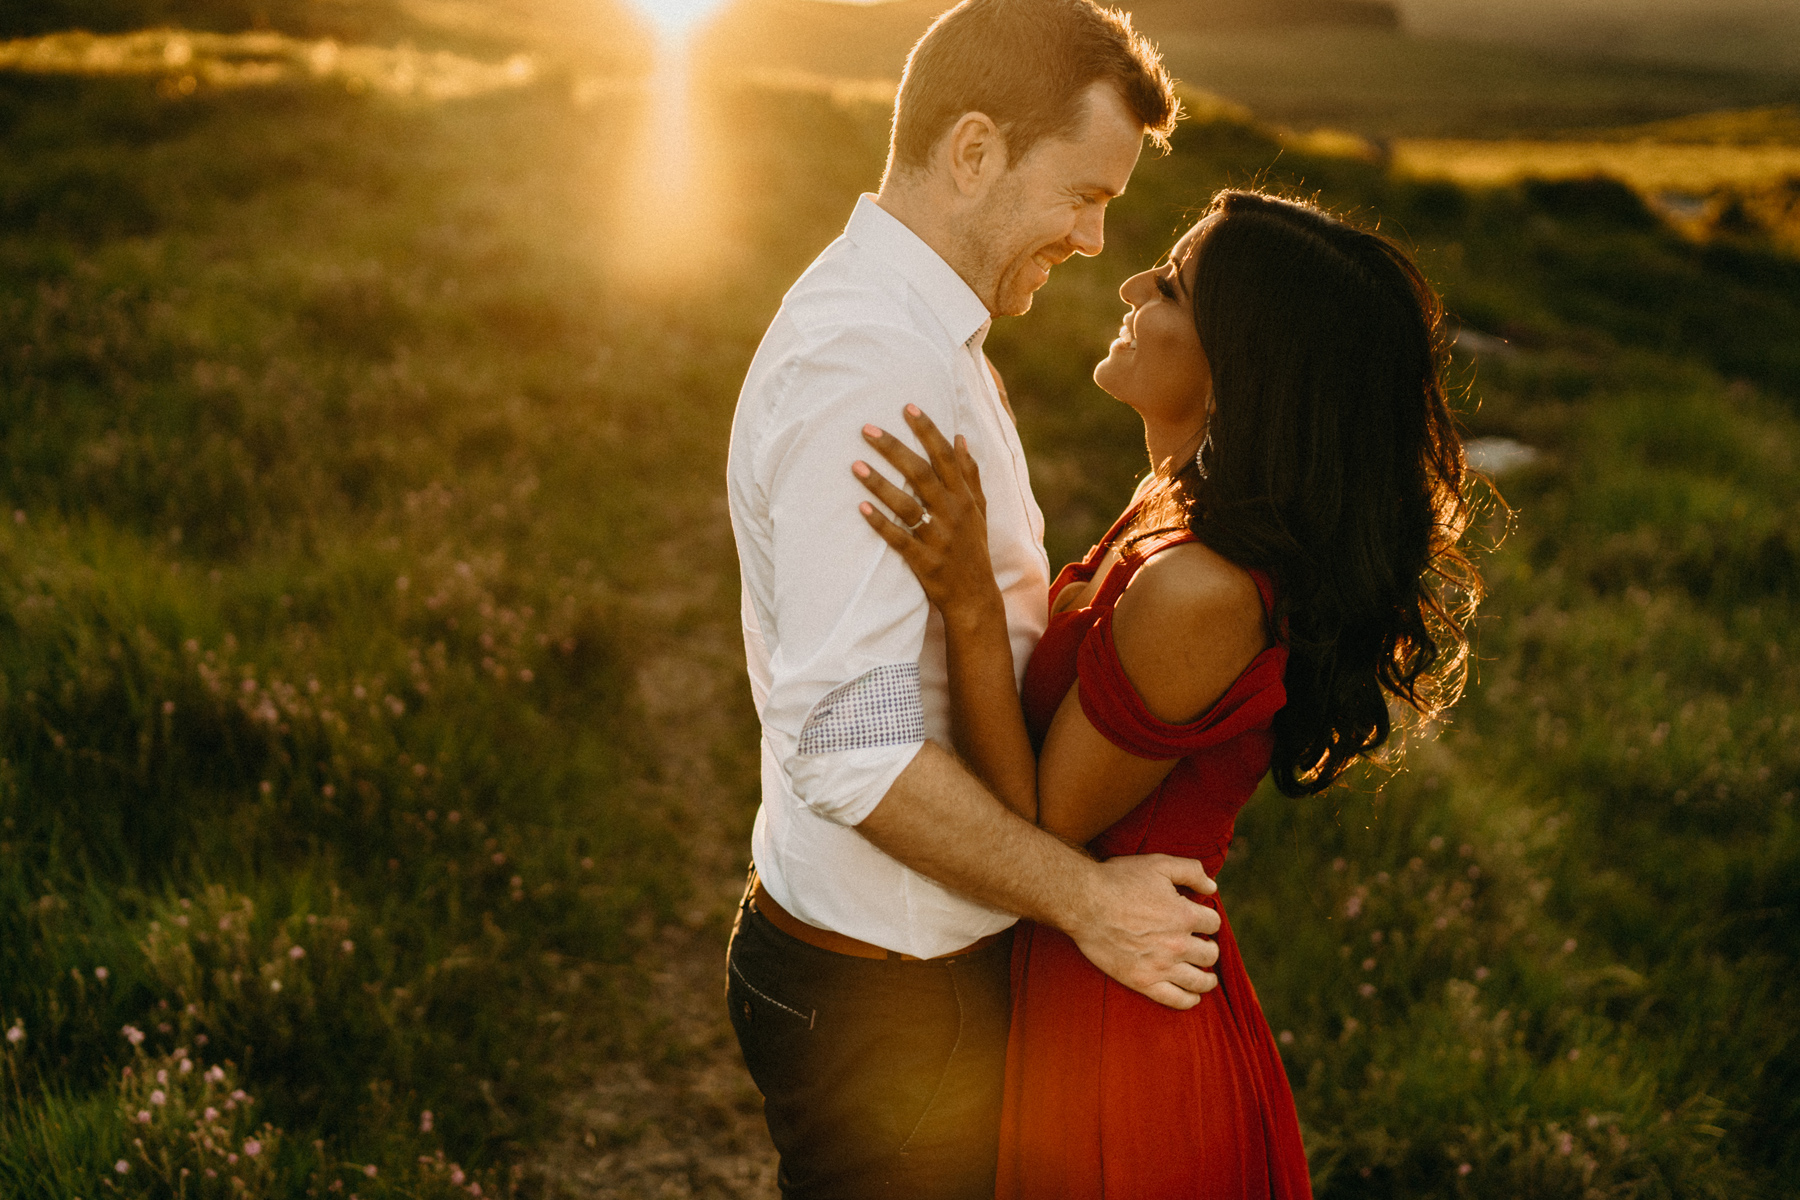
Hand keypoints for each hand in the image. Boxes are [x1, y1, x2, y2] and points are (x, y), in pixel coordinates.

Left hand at [854, 405, 998, 626]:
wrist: (976, 597)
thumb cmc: (973, 549)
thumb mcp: (979, 510)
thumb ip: (970, 474)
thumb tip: (960, 437)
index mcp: (963, 498)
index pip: (945, 456)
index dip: (927, 430)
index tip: (907, 407)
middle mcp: (952, 513)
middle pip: (921, 473)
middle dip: (894, 448)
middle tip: (866, 429)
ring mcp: (938, 538)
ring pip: (907, 505)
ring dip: (880, 484)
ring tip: (854, 465)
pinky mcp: (924, 561)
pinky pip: (899, 539)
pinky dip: (881, 524)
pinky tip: (861, 509)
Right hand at [1065, 854, 1221, 1009]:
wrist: (1084, 903)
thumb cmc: (1119, 880)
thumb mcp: (1158, 864)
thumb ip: (1191, 870)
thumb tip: (1212, 887)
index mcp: (1185, 915)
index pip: (1213, 923)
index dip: (1208, 919)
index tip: (1199, 920)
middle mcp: (1178, 944)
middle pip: (1210, 953)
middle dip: (1209, 947)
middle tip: (1201, 946)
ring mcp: (1161, 966)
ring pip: (1200, 980)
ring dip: (1207, 978)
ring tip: (1206, 976)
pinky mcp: (1142, 981)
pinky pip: (1176, 999)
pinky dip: (1189, 1000)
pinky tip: (1192, 996)